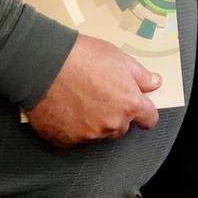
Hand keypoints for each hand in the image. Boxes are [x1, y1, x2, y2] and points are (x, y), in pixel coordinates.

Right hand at [26, 35, 159, 146]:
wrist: (42, 64)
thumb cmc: (80, 56)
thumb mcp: (118, 57)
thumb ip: (140, 75)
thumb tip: (154, 83)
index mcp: (129, 104)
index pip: (149, 119)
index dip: (144, 112)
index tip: (139, 108)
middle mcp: (111, 124)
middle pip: (121, 126)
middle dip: (114, 113)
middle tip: (97, 93)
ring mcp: (88, 135)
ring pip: (97, 133)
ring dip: (92, 121)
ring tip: (77, 98)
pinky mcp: (65, 140)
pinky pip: (73, 137)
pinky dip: (70, 126)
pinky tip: (63, 107)